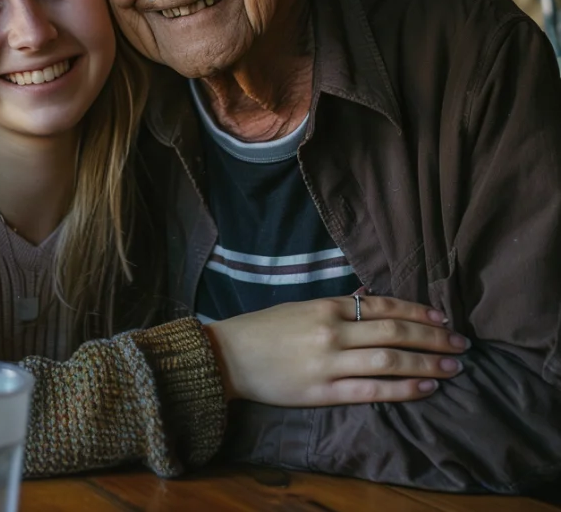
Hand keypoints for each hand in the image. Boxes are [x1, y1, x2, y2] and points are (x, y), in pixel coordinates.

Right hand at [205, 295, 468, 405]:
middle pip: (394, 332)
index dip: (417, 313)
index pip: (383, 306)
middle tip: (461, 344)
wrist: (230, 355)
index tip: (443, 320)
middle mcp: (332, 331)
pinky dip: (402, 389)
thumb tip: (369, 300)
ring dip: (426, 364)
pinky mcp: (323, 392)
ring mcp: (329, 362)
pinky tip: (425, 388)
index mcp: (326, 306)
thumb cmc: (264, 329)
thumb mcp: (300, 307)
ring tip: (452, 368)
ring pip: (389, 360)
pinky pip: (371, 390)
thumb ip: (336, 307)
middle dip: (433, 339)